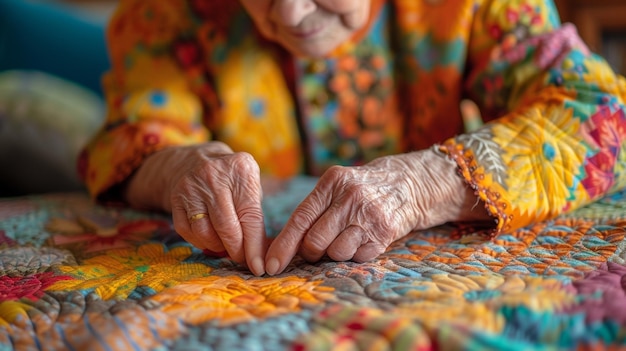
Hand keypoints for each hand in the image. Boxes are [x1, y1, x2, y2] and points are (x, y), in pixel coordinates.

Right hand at [125, 142, 266, 275]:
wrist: (193, 161)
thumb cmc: (231, 179)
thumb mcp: (249, 183)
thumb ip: (255, 214)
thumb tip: (262, 253)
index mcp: (241, 169)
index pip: (251, 216)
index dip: (255, 246)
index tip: (259, 266)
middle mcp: (214, 176)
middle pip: (227, 228)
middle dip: (237, 251)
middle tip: (243, 260)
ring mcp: (191, 187)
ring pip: (205, 233)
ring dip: (218, 247)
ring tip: (226, 246)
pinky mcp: (175, 199)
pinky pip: (188, 232)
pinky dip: (201, 242)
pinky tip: (210, 239)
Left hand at [264, 149, 490, 274]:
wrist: (408, 183)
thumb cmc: (361, 188)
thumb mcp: (336, 186)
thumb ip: (312, 210)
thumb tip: (283, 247)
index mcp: (332, 182)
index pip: (300, 218)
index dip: (283, 245)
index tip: (270, 265)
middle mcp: (350, 197)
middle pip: (315, 241)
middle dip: (311, 251)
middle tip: (318, 245)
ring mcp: (369, 215)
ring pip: (336, 253)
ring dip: (335, 253)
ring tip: (345, 237)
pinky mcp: (385, 233)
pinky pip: (358, 258)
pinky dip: (356, 255)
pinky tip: (362, 239)